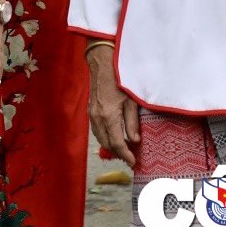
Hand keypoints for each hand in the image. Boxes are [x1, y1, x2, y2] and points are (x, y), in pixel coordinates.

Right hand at [86, 43, 138, 166]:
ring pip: (100, 138)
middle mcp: (98, 118)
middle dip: (118, 153)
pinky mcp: (90, 111)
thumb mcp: (131, 101)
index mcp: (109, 116)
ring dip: (111, 146)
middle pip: (107, 144)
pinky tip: (113, 136)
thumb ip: (132, 122)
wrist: (102, 64)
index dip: (126, 155)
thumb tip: (135, 141)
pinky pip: (96, 131)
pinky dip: (105, 137)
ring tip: (123, 149)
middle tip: (130, 157)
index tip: (133, 162)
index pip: (117, 143)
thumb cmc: (119, 80)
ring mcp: (92, 115)